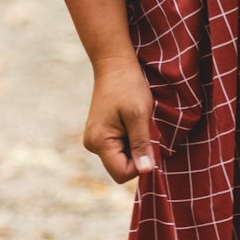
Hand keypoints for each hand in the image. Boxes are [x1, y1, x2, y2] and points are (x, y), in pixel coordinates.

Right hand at [83, 54, 155, 182]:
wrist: (114, 66)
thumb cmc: (128, 87)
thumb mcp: (139, 116)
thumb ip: (141, 145)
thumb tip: (147, 171)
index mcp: (99, 142)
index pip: (122, 173)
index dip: (140, 164)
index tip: (148, 141)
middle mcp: (92, 145)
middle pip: (121, 168)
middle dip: (137, 154)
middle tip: (141, 128)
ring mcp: (95, 140)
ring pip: (121, 159)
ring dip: (134, 146)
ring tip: (135, 123)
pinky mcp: (100, 135)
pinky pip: (119, 148)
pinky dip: (130, 140)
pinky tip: (130, 122)